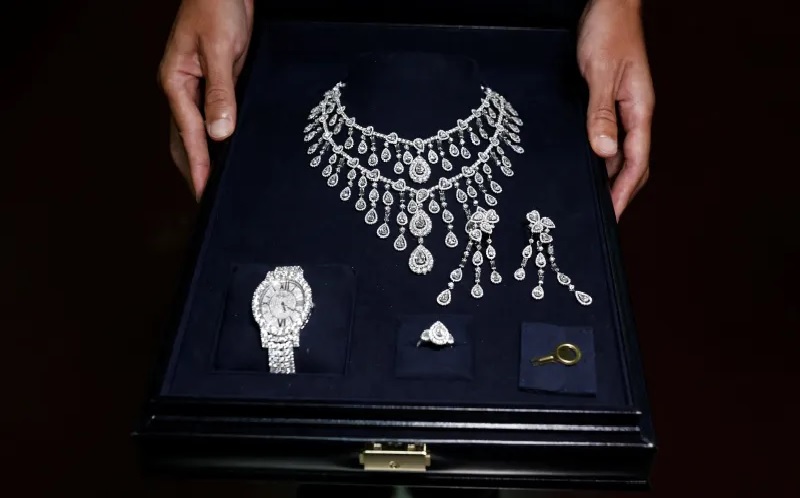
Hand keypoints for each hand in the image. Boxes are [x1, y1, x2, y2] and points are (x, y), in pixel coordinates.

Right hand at [158, 0, 253, 199]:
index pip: (188, 135)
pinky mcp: (211, 82)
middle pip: (183, 139)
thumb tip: (220, 132)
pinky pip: (209, 117)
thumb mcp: (220, 49)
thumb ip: (220, 91)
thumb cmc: (217, 7)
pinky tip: (224, 150)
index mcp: (176, 81)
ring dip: (201, 158)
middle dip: (193, 171)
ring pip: (193, 131)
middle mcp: (181, 87)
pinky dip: (213, 138)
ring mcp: (195, 86)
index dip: (198, 167)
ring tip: (211, 185)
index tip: (203, 194)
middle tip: (205, 201)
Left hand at [577, 0, 654, 219]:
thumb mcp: (600, 73)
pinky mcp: (611, 102)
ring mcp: (624, 108)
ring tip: (593, 199)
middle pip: (633, 163)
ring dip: (608, 176)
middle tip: (603, 217)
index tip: (613, 217)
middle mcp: (635, 113)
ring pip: (620, 152)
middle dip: (620, 192)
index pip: (636, 162)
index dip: (624, 192)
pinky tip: (585, 164)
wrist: (609, 5)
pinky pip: (608, 137)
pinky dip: (599, 156)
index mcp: (639, 110)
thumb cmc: (608, 32)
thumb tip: (603, 151)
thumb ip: (601, 112)